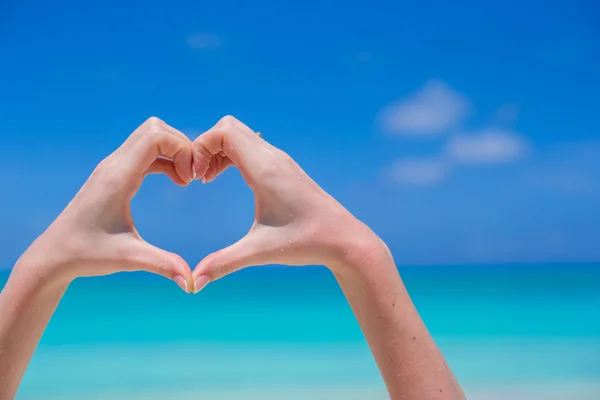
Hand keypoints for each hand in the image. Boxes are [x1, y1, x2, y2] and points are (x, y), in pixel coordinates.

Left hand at [15, 117, 194, 291]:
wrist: (55, 255)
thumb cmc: (87, 254)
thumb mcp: (129, 259)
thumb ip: (163, 265)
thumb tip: (192, 283)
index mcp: (118, 177)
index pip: (156, 136)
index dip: (182, 150)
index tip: (190, 180)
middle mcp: (114, 164)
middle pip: (156, 128)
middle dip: (182, 146)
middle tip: (192, 177)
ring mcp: (113, 166)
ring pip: (150, 135)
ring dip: (174, 150)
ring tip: (185, 179)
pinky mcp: (114, 173)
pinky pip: (146, 150)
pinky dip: (165, 158)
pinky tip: (175, 180)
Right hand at [190, 116, 380, 291]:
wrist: (344, 238)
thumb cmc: (306, 242)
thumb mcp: (260, 252)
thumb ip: (223, 264)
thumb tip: (193, 283)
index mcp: (265, 169)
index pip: (223, 132)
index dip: (200, 147)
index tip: (195, 178)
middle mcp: (273, 157)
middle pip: (228, 126)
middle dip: (205, 145)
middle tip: (197, 176)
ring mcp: (280, 160)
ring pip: (239, 134)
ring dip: (218, 150)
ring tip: (206, 179)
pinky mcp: (284, 167)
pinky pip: (250, 146)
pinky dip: (231, 155)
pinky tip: (226, 179)